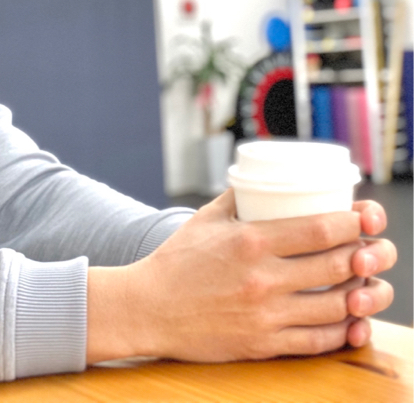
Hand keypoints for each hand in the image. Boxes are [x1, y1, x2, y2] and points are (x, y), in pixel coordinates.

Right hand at [87, 190, 394, 363]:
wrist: (149, 307)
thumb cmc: (177, 259)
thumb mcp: (205, 219)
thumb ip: (237, 198)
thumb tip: (263, 180)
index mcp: (250, 241)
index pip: (320, 229)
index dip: (354, 223)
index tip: (363, 218)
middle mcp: (262, 279)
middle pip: (337, 266)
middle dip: (368, 255)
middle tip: (375, 249)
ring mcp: (265, 315)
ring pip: (336, 307)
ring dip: (363, 294)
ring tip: (369, 284)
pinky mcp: (262, 345)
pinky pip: (317, 341)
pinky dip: (343, 331)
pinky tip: (351, 320)